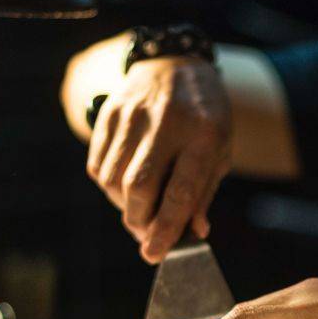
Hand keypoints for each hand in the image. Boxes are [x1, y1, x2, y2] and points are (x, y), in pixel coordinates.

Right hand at [86, 57, 230, 262]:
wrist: (177, 65)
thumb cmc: (205, 117)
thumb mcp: (220, 151)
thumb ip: (204, 192)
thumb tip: (193, 232)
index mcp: (205, 133)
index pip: (180, 191)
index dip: (165, 228)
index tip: (154, 254)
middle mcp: (167, 121)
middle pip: (138, 187)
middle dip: (139, 221)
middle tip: (147, 235)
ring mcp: (134, 114)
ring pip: (113, 180)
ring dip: (123, 206)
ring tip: (140, 207)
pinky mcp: (109, 113)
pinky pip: (98, 166)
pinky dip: (108, 186)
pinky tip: (125, 184)